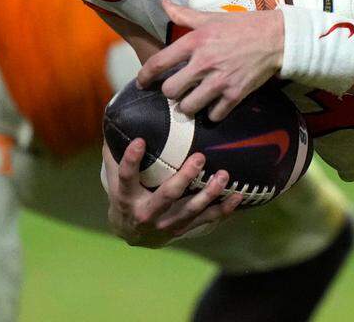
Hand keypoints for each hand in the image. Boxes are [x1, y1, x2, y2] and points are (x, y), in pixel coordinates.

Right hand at [101, 139, 241, 247]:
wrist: (133, 234)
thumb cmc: (127, 196)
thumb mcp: (115, 179)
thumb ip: (115, 152)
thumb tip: (116, 118)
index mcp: (126, 196)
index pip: (126, 176)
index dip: (131, 160)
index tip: (140, 140)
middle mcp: (146, 213)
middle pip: (167, 195)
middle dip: (184, 178)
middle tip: (200, 157)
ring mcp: (166, 224)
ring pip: (190, 210)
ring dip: (209, 193)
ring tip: (224, 176)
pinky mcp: (182, 230)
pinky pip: (206, 220)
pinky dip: (223, 209)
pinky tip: (237, 196)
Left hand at [138, 0, 284, 121]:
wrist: (277, 37)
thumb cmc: (243, 25)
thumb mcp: (211, 17)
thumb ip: (184, 15)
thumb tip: (163, 4)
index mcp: (195, 41)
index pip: (158, 63)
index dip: (145, 77)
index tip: (143, 83)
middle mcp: (204, 63)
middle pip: (171, 91)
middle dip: (171, 93)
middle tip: (177, 90)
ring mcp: (220, 81)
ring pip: (189, 107)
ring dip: (188, 106)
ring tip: (193, 101)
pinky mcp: (235, 94)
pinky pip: (214, 115)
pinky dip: (212, 113)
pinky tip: (214, 105)